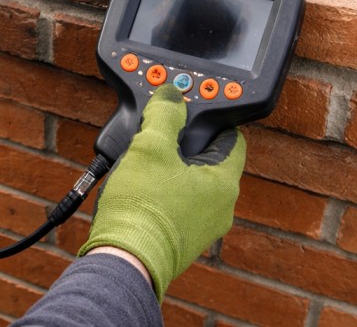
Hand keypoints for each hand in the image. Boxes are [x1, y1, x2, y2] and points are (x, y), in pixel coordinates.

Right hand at [78, 84, 245, 301]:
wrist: (123, 262)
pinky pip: (179, 205)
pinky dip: (164, 192)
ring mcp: (202, 227)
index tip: (190, 110)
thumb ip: (164, 113)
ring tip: (144, 159)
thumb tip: (171, 93)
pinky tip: (140, 187)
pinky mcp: (183, 241)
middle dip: (185, 143)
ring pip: (192, 184)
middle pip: (209, 160)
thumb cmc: (141, 209)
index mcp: (224, 183)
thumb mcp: (150, 146)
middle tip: (158, 132)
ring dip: (171, 168)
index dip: (211, 118)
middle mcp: (221, 208)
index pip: (232, 138)